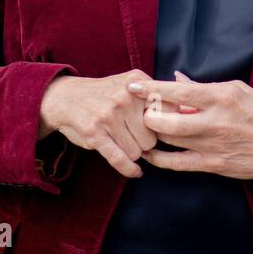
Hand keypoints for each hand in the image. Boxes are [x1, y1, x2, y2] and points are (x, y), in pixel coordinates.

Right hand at [38, 69, 187, 178]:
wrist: (65, 98)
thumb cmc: (104, 95)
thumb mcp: (129, 85)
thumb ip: (155, 95)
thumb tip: (188, 114)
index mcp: (137, 81)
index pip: (168, 110)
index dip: (166, 125)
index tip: (160, 129)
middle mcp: (125, 96)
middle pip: (154, 135)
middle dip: (147, 141)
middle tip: (135, 136)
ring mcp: (109, 115)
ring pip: (139, 150)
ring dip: (134, 152)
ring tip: (123, 141)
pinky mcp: (95, 133)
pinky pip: (120, 159)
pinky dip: (129, 169)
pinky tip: (134, 172)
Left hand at [127, 73, 252, 181]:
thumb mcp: (236, 90)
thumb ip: (203, 86)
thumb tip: (176, 78)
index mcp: (221, 97)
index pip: (178, 92)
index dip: (151, 88)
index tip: (132, 85)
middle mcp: (215, 121)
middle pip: (167, 121)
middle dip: (148, 116)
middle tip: (141, 111)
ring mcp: (213, 145)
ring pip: (170, 140)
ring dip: (152, 134)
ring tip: (143, 128)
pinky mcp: (213, 164)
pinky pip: (178, 163)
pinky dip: (159, 159)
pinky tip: (149, 154)